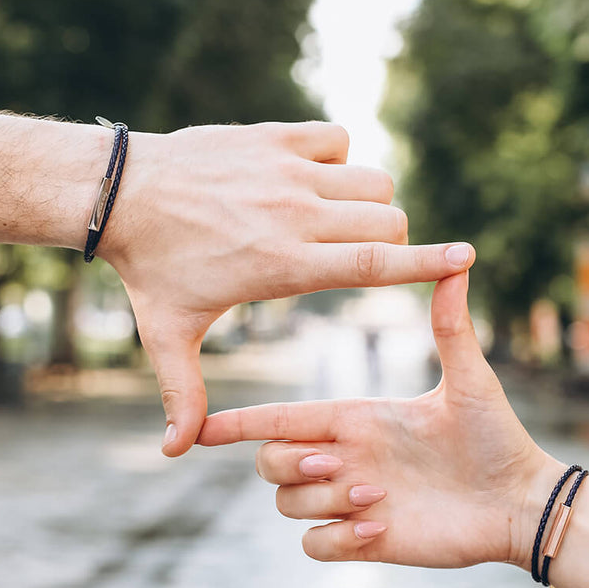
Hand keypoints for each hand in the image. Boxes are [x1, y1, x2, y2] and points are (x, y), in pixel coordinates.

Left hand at [99, 122, 474, 455]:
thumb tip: (176, 452)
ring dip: (366, 201)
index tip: (467, 256)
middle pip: (387, 220)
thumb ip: (182, 395)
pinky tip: (307, 179)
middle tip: (351, 253)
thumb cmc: (150, 269)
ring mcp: (287, 170)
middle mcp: (297, 214)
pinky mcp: (275, 135)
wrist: (120, 194)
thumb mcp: (168, 336)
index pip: (375, 264)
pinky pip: (337, 139)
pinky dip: (337, 158)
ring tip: (330, 219)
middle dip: (389, 240)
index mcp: (285, 266)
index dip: (428, 263)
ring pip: (372, 179)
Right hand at [198, 271, 559, 568]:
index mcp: (354, 419)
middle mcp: (343, 457)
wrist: (517, 499)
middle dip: (288, 463)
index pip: (279, 418)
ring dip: (324, 502)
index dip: (237, 423)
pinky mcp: (364, 541)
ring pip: (287, 505)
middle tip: (336, 463)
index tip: (200, 429)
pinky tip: (381, 531)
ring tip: (380, 497)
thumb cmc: (495, 438)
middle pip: (269, 462)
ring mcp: (350, 500)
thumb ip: (451, 327)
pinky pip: (313, 546)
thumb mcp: (468, 380)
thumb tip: (459, 261)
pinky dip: (337, 541)